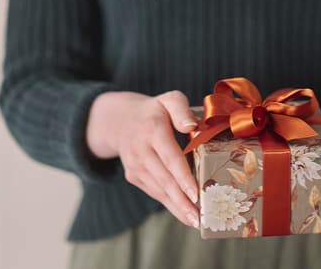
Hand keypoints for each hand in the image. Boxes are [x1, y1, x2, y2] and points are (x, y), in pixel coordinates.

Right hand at [86, 90, 199, 227]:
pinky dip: (170, 205)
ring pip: (159, 190)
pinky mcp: (133, 176)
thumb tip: (192, 127)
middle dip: (182, 201)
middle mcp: (140, 150)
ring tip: (196, 221)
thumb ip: (181, 109)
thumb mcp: (169, 99)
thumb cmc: (156, 111)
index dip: (183, 177)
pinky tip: (185, 215)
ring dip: (177, 208)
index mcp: (152, 129)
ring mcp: (134, 165)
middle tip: (200, 217)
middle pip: (165, 179)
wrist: (120, 120)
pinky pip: (154, 192)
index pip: (170, 156)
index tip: (196, 193)